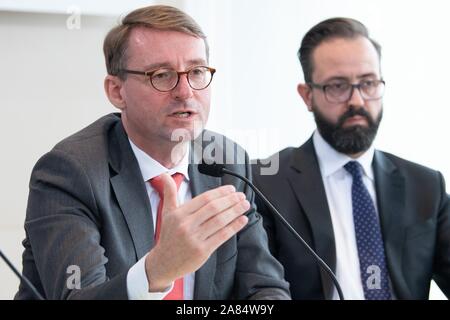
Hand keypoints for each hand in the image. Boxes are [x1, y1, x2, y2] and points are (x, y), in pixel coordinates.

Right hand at [145, 173, 249, 291]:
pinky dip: (234, 227)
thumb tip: (165, 175)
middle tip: (241, 196)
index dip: (220, 192)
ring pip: (220, 221)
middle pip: (214, 208)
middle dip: (230, 200)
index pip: (204, 199)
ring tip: (245, 205)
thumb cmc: (168, 236)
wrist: (163, 262)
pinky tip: (242, 220)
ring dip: (235, 211)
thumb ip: (169, 192)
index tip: (231, 189)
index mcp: (179, 214)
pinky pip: (222, 236)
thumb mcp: (166, 212)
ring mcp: (195, 238)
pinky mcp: (202, 251)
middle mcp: (186, 225)